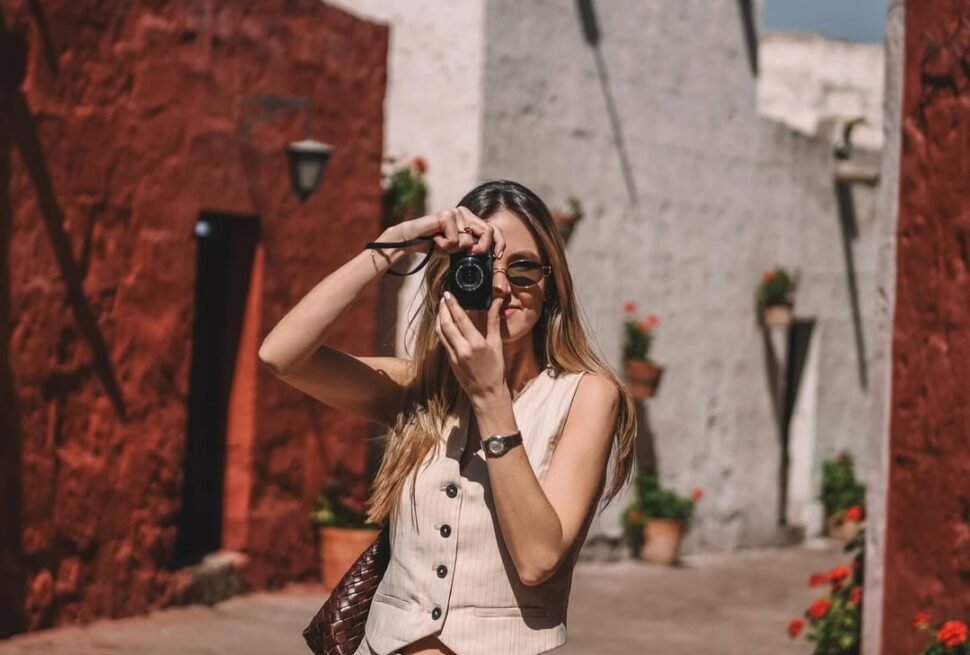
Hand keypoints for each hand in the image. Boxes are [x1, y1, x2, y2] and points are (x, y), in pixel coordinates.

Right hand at [381, 207, 505, 257]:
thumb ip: (472, 248)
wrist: (411, 240)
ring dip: (455, 249)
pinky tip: (435, 240)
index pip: (492, 228)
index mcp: (470, 219)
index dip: (499, 242)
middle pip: (487, 231)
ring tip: (442, 244)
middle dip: (483, 248)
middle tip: (472, 254)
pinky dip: (444, 245)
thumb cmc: (435, 245)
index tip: (498, 256)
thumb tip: (491, 257)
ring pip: (468, 239)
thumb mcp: (458, 249)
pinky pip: (454, 239)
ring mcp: (455, 212)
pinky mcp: (445, 215)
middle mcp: (465, 213)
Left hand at [436, 291, 509, 406]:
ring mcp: (454, 356)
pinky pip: (443, 342)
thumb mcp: (497, 344)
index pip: (460, 319)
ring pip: (441, 333)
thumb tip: (497, 302)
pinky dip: (442, 330)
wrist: (487, 393)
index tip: (448, 294)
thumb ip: (494, 321)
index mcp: (476, 343)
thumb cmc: (496, 369)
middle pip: (446, 324)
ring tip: (442, 308)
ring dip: (439, 319)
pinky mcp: (450, 361)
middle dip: (443, 309)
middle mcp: (462, 349)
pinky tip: (444, 324)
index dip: (453, 305)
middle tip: (443, 298)